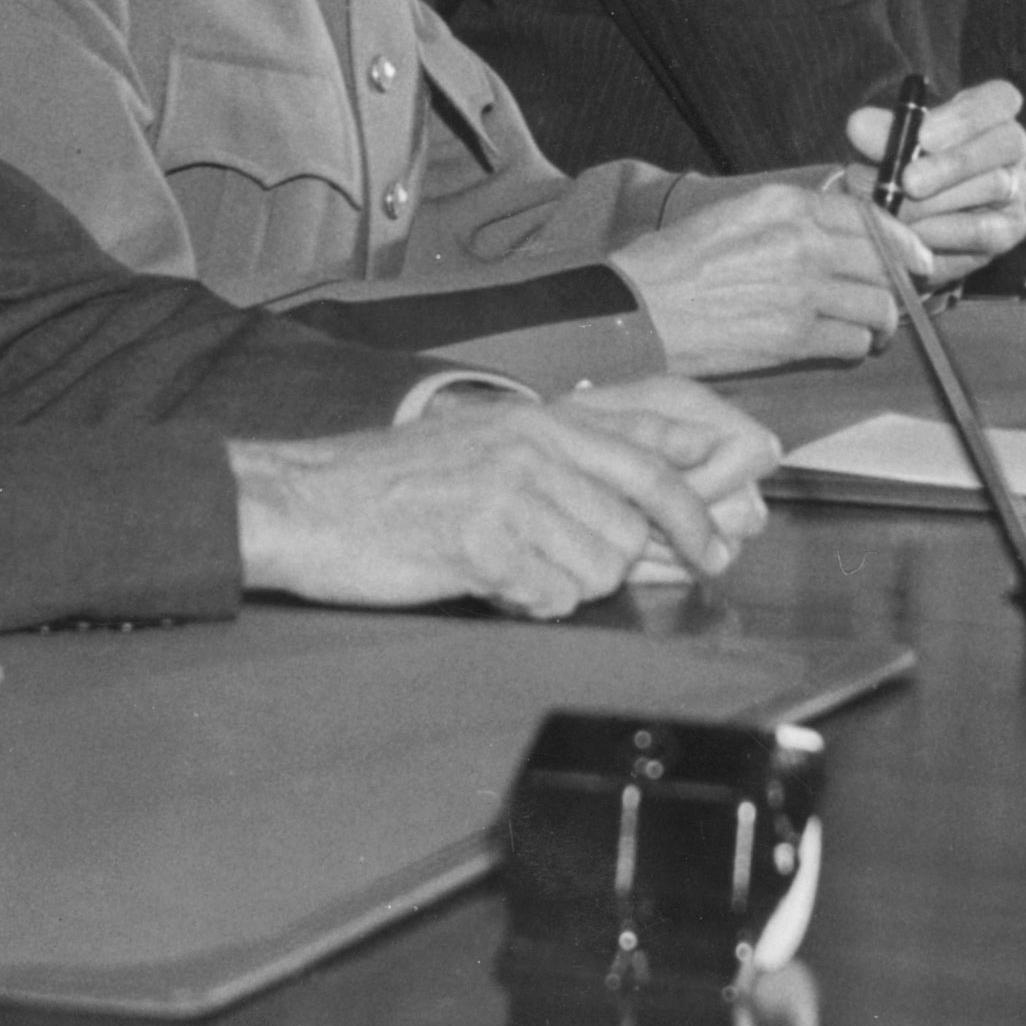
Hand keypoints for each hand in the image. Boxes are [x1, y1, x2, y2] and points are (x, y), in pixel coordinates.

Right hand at [232, 385, 765, 617]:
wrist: (307, 502)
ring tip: (503, 566)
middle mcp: (534, 447)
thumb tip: (652, 514)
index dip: (697, 511)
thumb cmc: (396, 487)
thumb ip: (567, 467)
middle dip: (605, 566)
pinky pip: (548, 597)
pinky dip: (524, 604)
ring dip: (559, 586)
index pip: (653, 462)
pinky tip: (484, 581)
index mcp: (541, 421)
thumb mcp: (488, 449)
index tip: (718, 546)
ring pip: (596, 570)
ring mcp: (510, 491)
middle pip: (631, 531)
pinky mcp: (482, 540)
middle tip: (551, 570)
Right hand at [609, 185, 909, 374]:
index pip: (870, 216)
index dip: (902, 240)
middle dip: (899, 284)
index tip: (915, 256)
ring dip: (881, 321)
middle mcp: (802, 241)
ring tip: (870, 328)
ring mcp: (802, 291)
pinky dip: (855, 347)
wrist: (638, 310)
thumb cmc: (675, 264)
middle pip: (886, 263)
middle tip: (897, 298)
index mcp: (785, 204)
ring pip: (880, 306)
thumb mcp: (735, 214)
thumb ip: (790, 217)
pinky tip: (840, 345)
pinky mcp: (794, 337)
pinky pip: (854, 342)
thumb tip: (839, 232)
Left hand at [841, 77, 1025, 267]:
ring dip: (942, 200)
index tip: (923, 134)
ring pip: (996, 186)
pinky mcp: (1012, 228)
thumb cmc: (901, 167)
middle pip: (1006, 141)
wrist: (904, 220)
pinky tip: (915, 234)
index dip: (967, 115)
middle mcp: (1013, 146)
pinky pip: (989, 230)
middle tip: (908, 181)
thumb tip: (858, 125)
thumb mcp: (889, 146)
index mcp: (990, 112)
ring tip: (898, 210)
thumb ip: (880, 134)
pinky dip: (948, 232)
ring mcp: (1019, 188)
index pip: (1002, 98)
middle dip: (954, 162)